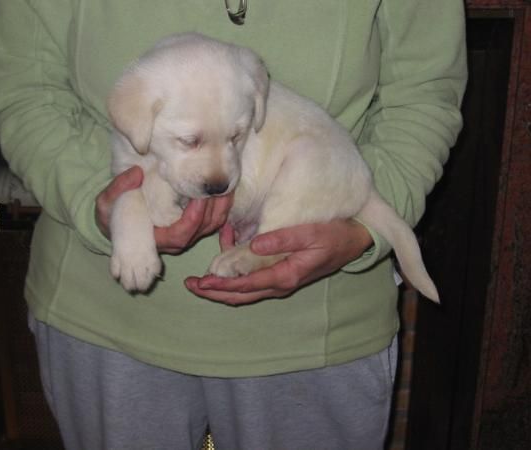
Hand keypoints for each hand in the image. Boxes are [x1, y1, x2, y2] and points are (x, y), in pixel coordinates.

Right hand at [95, 166, 232, 252]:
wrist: (115, 221)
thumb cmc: (111, 214)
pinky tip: (224, 190)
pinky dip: (221, 207)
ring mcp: (184, 235)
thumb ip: (118, 188)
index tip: (199, 197)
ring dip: (221, 207)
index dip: (194, 218)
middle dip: (214, 209)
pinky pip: (212, 221)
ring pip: (211, 226)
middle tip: (217, 186)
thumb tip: (136, 173)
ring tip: (225, 185)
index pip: (182, 234)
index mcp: (156, 239)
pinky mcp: (191, 226)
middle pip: (202, 230)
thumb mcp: (106, 203)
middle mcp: (174, 241)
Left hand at [185, 219, 372, 304]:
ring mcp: (281, 281)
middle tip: (191, 286)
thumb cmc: (334, 234)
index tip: (199, 282)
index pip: (245, 285)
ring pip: (246, 292)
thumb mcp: (311, 232)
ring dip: (223, 288)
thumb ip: (282, 238)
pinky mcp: (283, 275)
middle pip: (240, 294)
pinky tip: (227, 259)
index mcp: (285, 275)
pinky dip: (237, 277)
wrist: (355, 241)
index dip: (220, 285)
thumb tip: (253, 243)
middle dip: (214, 292)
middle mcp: (280, 283)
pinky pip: (254, 282)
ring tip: (202, 281)